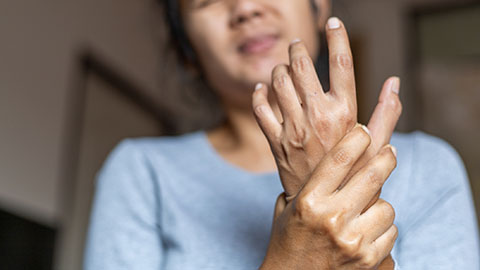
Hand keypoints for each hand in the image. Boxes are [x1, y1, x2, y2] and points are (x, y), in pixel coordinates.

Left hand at [252, 17, 401, 200]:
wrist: (325, 207)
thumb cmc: (354, 175)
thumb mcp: (377, 146)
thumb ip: (386, 112)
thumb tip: (393, 82)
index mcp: (344, 113)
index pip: (341, 63)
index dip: (337, 37)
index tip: (334, 23)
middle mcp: (316, 117)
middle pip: (301, 67)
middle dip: (297, 49)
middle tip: (297, 45)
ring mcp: (293, 129)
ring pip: (278, 83)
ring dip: (278, 68)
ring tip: (283, 67)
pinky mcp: (275, 142)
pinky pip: (260, 108)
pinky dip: (258, 94)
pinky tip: (262, 88)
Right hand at [260, 127, 397, 269]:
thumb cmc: (287, 241)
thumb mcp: (286, 208)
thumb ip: (307, 184)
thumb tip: (332, 158)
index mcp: (309, 201)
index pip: (340, 157)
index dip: (357, 138)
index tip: (364, 132)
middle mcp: (332, 218)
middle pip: (373, 175)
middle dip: (386, 158)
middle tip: (390, 152)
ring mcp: (353, 241)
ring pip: (387, 207)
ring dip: (380, 206)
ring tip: (366, 212)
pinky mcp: (369, 261)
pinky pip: (391, 233)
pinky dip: (383, 231)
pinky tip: (368, 234)